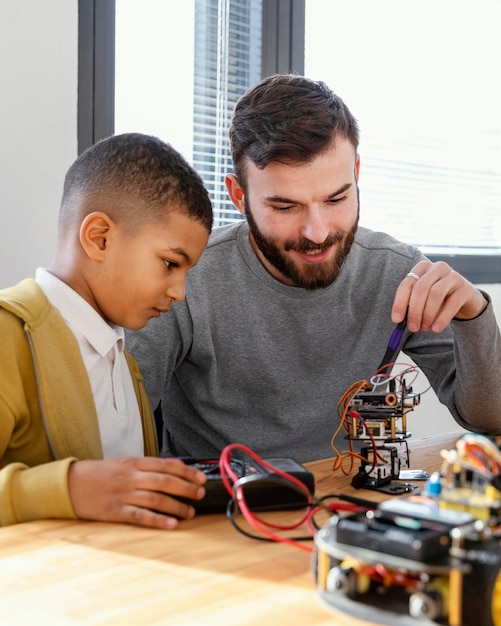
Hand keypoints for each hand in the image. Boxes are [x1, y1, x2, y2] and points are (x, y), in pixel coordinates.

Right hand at [68, 457, 206, 528]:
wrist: (70, 484)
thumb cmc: (101, 474)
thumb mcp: (124, 463)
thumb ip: (148, 466)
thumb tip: (174, 467)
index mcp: (134, 463)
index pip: (166, 465)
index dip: (186, 472)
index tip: (200, 478)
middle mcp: (130, 477)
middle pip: (164, 481)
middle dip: (186, 488)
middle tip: (200, 494)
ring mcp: (123, 495)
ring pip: (155, 499)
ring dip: (176, 506)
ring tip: (189, 512)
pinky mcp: (115, 511)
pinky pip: (140, 516)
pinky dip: (157, 520)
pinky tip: (171, 524)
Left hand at [391, 260, 487, 332]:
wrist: (464, 299)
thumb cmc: (437, 300)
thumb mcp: (422, 300)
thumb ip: (411, 307)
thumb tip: (399, 320)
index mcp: (422, 268)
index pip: (407, 284)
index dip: (399, 303)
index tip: (397, 320)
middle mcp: (438, 268)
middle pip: (421, 288)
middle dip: (414, 310)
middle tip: (412, 328)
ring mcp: (454, 276)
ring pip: (436, 293)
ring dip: (427, 314)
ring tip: (425, 328)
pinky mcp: (466, 288)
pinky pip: (452, 303)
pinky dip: (442, 318)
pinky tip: (436, 329)